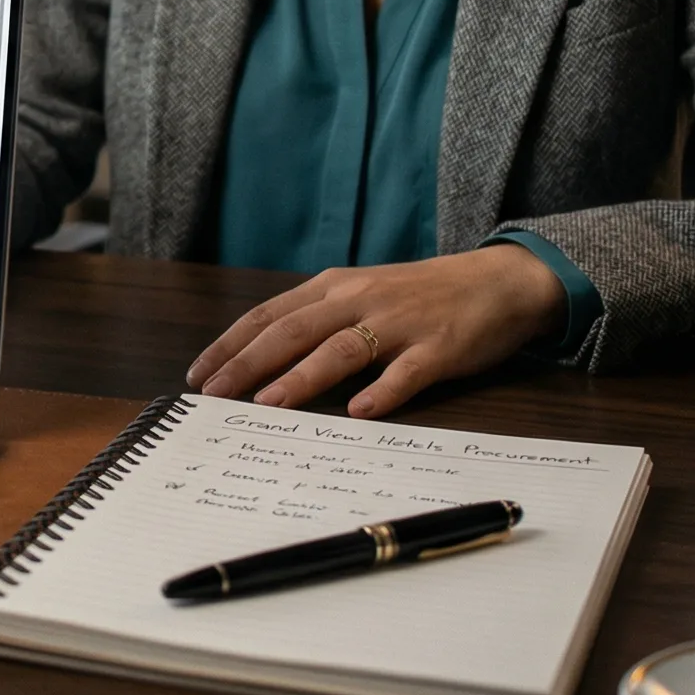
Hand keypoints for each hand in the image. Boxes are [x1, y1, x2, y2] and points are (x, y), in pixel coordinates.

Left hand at [184, 246, 564, 417]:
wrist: (497, 282)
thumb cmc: (419, 296)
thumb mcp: (360, 296)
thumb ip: (318, 322)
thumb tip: (261, 360)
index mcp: (334, 289)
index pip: (268, 316)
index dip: (230, 344)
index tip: (197, 375)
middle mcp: (359, 300)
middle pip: (293, 331)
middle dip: (248, 364)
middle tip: (214, 395)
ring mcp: (400, 323)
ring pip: (341, 350)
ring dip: (302, 378)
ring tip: (268, 404)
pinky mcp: (439, 348)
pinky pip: (408, 372)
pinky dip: (384, 391)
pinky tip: (362, 413)